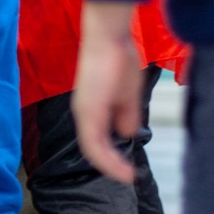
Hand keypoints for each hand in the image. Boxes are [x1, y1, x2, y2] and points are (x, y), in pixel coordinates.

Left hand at [72, 3, 142, 182]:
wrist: (109, 36)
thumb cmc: (119, 57)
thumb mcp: (128, 93)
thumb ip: (127, 115)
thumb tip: (127, 134)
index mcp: (93, 107)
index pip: (98, 139)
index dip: (112, 155)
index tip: (129, 167)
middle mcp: (84, 112)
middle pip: (93, 147)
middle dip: (111, 164)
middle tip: (128, 176)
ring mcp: (84, 112)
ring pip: (92, 149)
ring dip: (110, 165)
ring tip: (127, 177)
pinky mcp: (87, 110)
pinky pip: (94, 143)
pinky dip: (108, 159)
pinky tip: (122, 168)